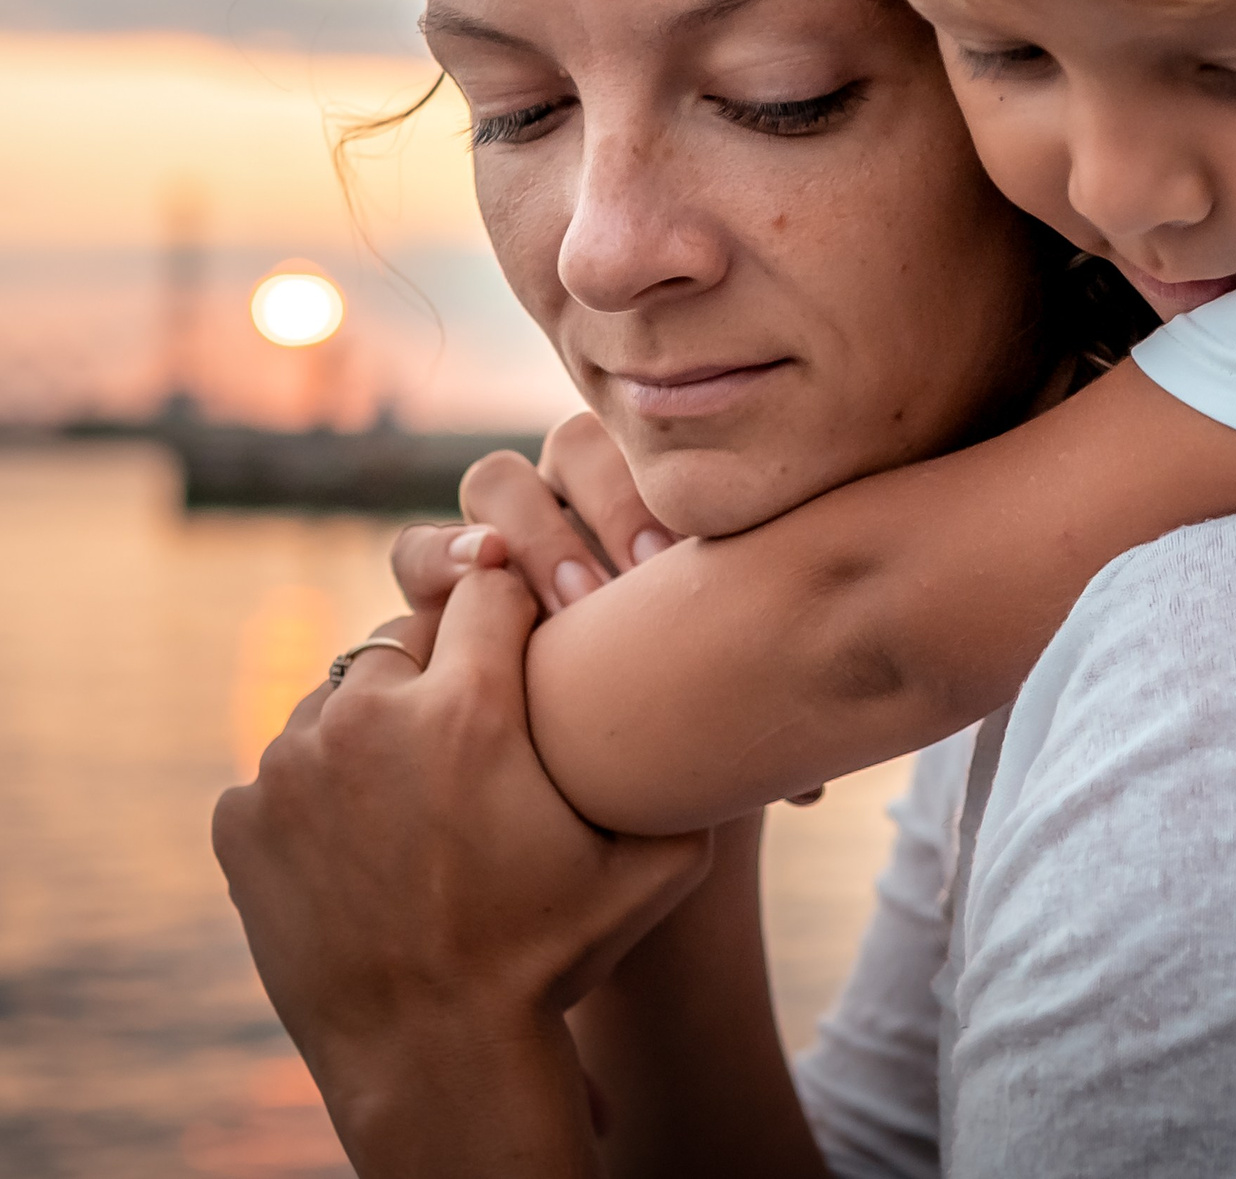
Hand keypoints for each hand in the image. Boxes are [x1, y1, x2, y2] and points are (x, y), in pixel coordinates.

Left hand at [211, 565, 712, 1171]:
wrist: (433, 1060)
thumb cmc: (552, 959)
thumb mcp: (655, 868)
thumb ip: (684, 776)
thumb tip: (716, 709)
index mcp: (469, 710)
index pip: (488, 585)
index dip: (514, 609)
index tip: (525, 640)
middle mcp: (367, 719)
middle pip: (403, 635)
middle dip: (437, 670)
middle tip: (470, 734)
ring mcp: (289, 767)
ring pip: (338, 701)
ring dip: (373, 731)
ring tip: (416, 801)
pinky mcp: (238, 818)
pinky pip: (284, 770)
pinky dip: (318, 795)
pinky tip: (363, 849)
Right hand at [395, 417, 829, 808]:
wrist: (603, 788)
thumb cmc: (681, 737)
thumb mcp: (723, 708)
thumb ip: (763, 703)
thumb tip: (812, 790)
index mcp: (660, 506)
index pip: (654, 447)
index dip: (654, 491)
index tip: (674, 564)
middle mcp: (581, 505)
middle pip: (576, 445)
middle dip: (602, 506)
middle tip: (632, 584)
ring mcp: (507, 541)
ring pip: (497, 481)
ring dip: (531, 531)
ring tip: (567, 602)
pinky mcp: (442, 590)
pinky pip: (422, 550)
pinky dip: (442, 557)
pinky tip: (476, 589)